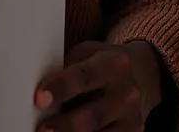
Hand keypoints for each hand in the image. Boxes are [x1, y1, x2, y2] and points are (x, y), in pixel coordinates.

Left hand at [35, 40, 163, 131]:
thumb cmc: (102, 62)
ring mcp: (133, 119)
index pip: (83, 77)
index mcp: (113, 64)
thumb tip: (36, 84)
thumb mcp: (88, 53)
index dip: (60, 88)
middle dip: (66, 125)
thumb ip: (67, 67)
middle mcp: (127, 93)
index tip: (39, 99)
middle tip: (42, 130)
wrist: (141, 74)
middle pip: (93, 115)